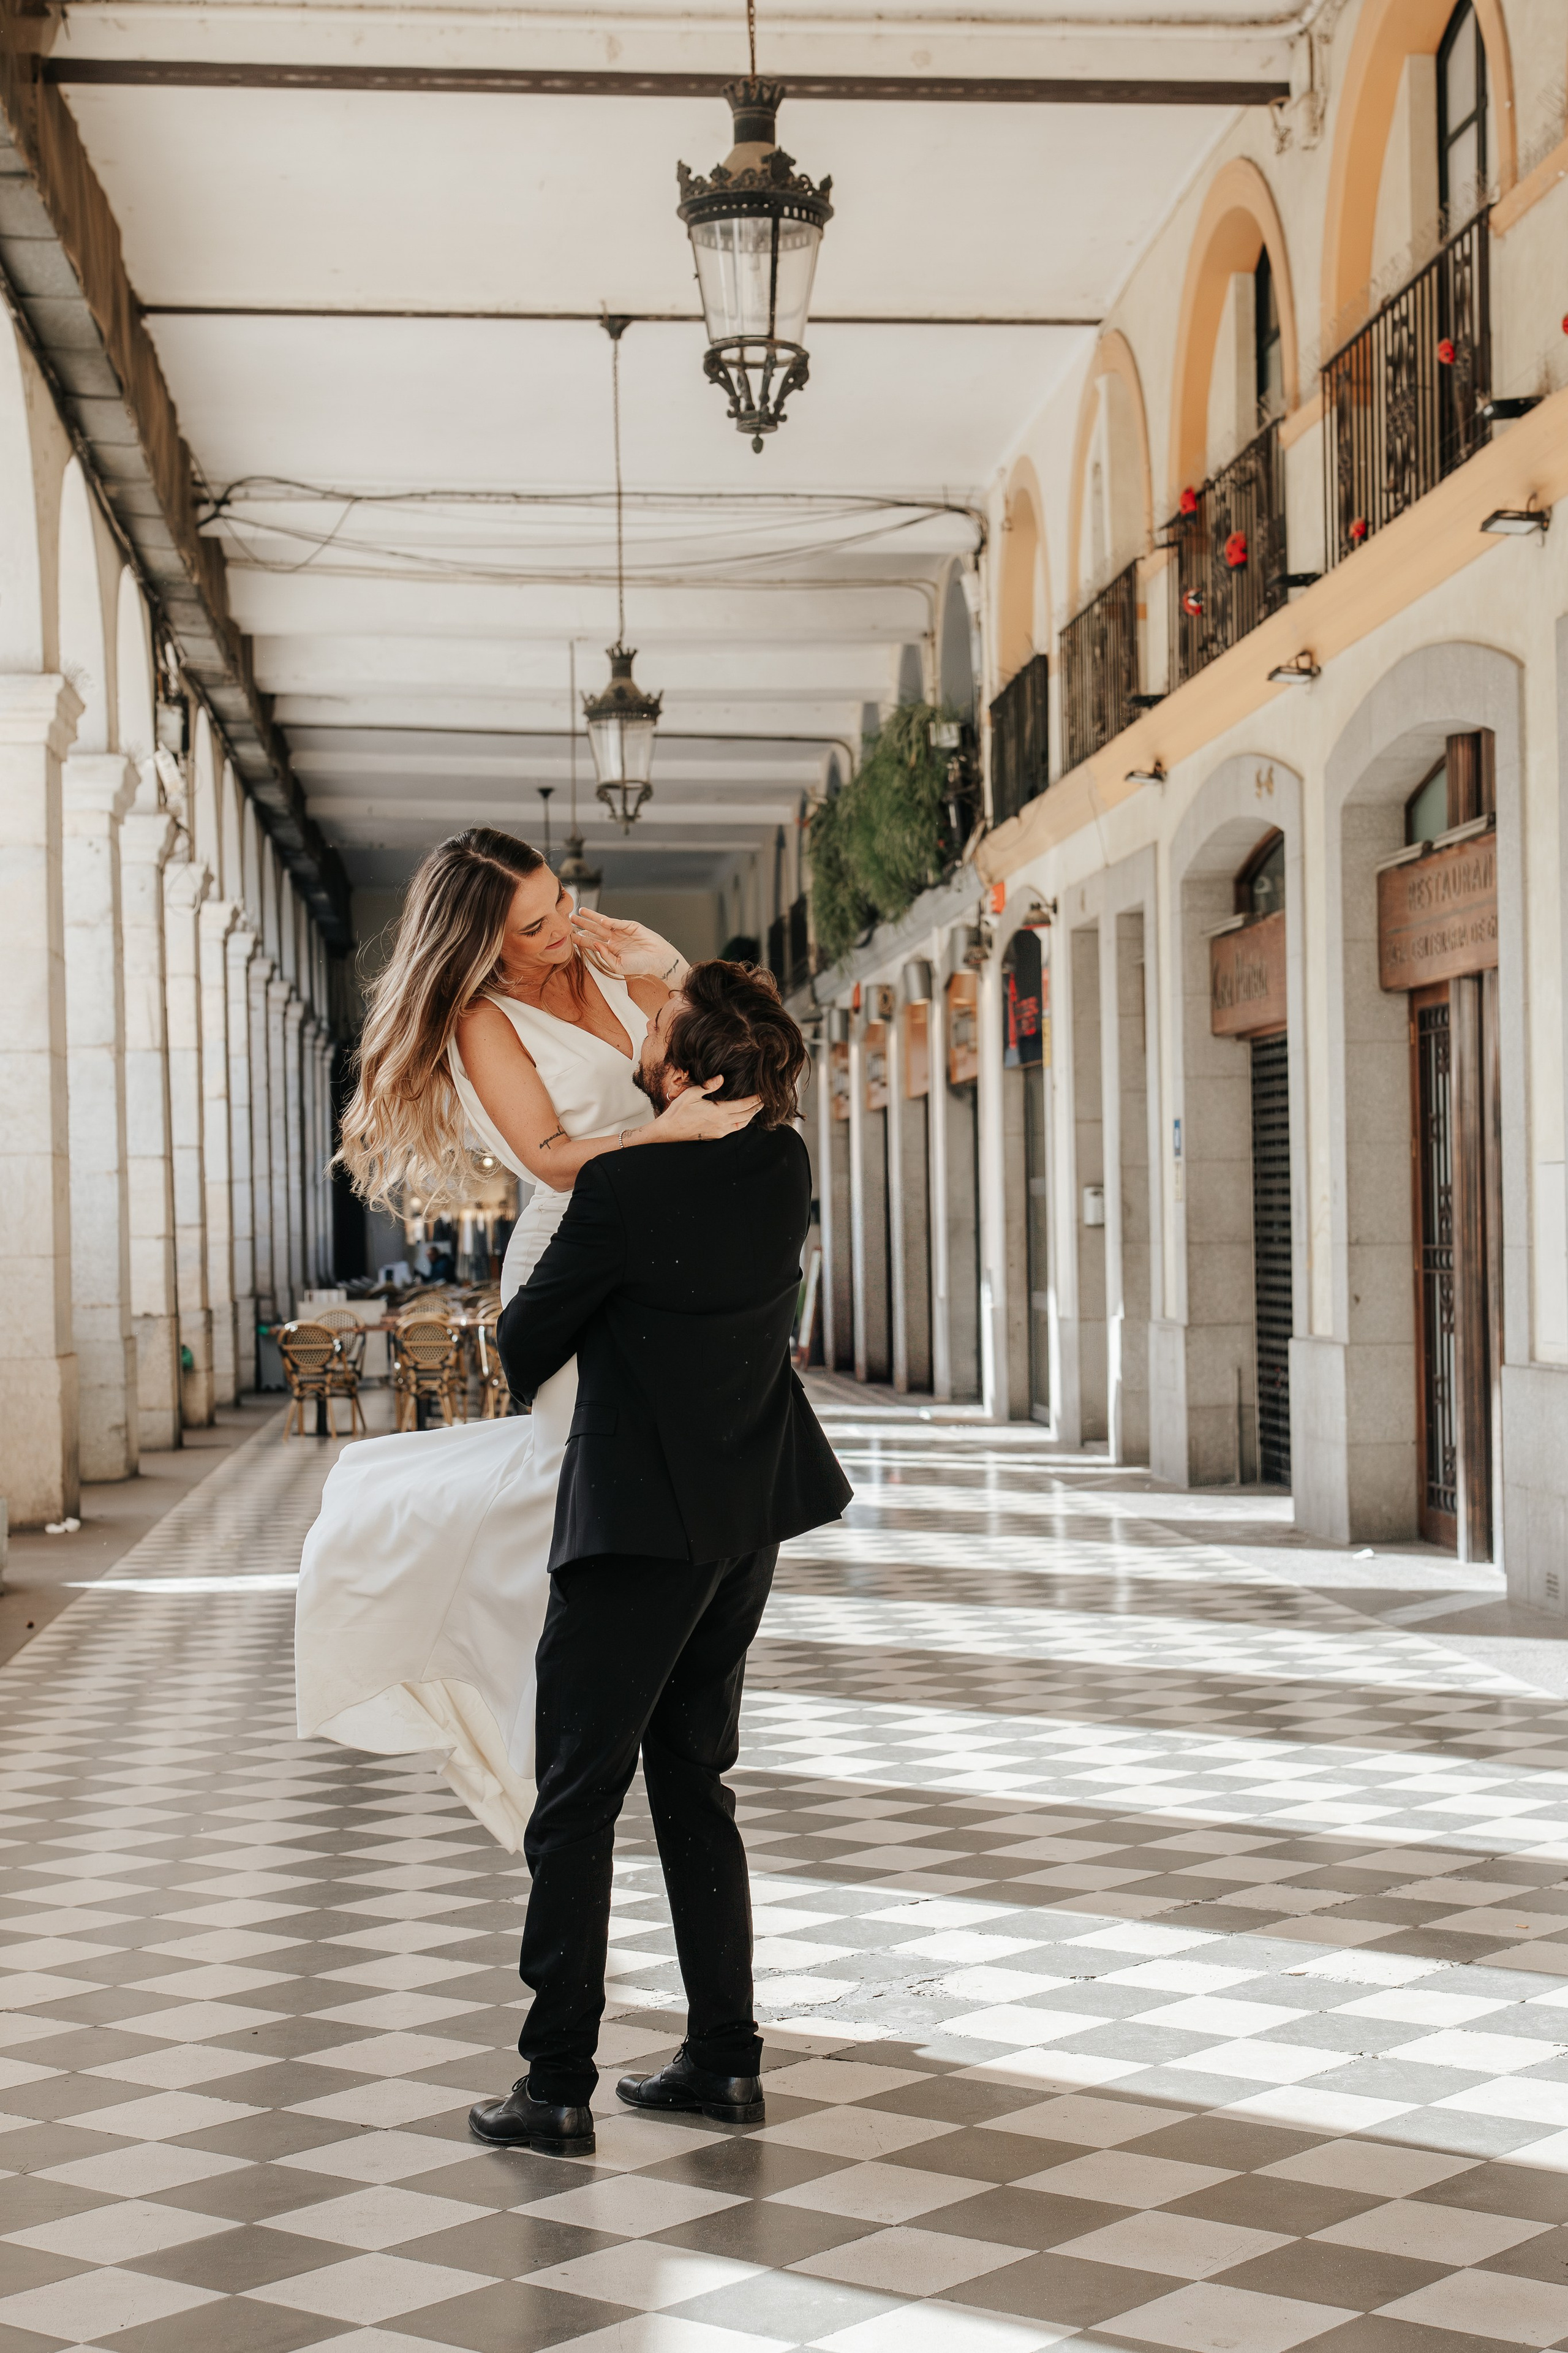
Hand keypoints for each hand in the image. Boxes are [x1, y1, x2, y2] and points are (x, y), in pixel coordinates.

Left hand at [570, 908, 685, 985]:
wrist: (657, 960)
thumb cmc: (640, 966)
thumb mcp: (618, 967)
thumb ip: (605, 957)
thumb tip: (594, 944)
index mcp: (610, 949)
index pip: (592, 943)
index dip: (580, 939)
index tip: (569, 937)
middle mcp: (614, 939)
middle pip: (594, 930)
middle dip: (582, 925)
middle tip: (570, 919)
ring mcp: (622, 931)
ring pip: (603, 922)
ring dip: (592, 917)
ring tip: (580, 912)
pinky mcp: (631, 926)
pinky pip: (618, 923)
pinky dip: (610, 921)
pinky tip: (601, 920)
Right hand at [652, 1075, 761, 1141]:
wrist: (669, 1131)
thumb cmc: (678, 1111)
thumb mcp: (691, 1094)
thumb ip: (708, 1086)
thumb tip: (721, 1077)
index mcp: (718, 1112)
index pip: (744, 1104)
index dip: (756, 1099)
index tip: (765, 1093)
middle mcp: (722, 1123)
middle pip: (747, 1115)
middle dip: (758, 1107)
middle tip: (768, 1100)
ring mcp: (720, 1131)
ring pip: (742, 1124)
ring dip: (751, 1115)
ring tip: (758, 1108)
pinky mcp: (716, 1136)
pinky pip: (735, 1129)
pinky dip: (742, 1122)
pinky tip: (743, 1117)